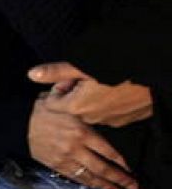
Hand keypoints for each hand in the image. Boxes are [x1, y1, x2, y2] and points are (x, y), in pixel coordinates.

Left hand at [28, 62, 152, 127]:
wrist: (156, 75)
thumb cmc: (119, 69)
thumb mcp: (83, 66)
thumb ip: (56, 72)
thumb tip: (32, 74)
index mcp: (76, 107)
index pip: (53, 104)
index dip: (58, 89)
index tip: (69, 79)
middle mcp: (90, 119)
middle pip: (71, 109)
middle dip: (73, 95)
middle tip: (87, 79)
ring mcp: (108, 122)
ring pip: (89, 112)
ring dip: (91, 100)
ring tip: (104, 84)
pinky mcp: (123, 122)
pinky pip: (107, 115)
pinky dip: (106, 105)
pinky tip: (116, 91)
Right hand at [28, 96, 137, 188]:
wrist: (18, 125)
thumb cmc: (40, 110)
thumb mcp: (62, 99)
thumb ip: (78, 97)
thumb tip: (84, 83)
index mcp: (80, 131)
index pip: (107, 150)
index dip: (120, 161)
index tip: (129, 168)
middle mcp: (75, 148)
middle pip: (101, 167)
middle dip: (118, 178)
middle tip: (131, 186)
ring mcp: (65, 158)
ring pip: (89, 175)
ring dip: (104, 185)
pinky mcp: (56, 165)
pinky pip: (75, 177)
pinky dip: (87, 183)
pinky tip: (96, 187)